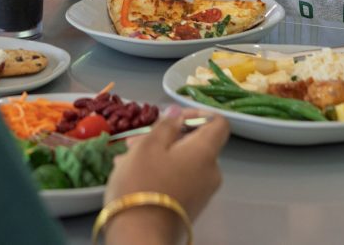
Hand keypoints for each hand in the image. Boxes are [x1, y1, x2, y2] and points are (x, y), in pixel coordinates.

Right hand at [101, 107, 228, 243]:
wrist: (140, 237)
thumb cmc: (143, 184)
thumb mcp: (148, 145)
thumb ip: (166, 124)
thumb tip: (179, 111)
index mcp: (206, 152)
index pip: (218, 122)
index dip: (197, 113)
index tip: (172, 116)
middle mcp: (211, 172)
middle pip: (195, 143)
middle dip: (165, 136)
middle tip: (135, 140)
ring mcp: (202, 192)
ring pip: (182, 161)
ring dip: (157, 154)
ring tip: (125, 158)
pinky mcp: (189, 207)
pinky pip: (179, 179)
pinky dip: (160, 172)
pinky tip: (133, 175)